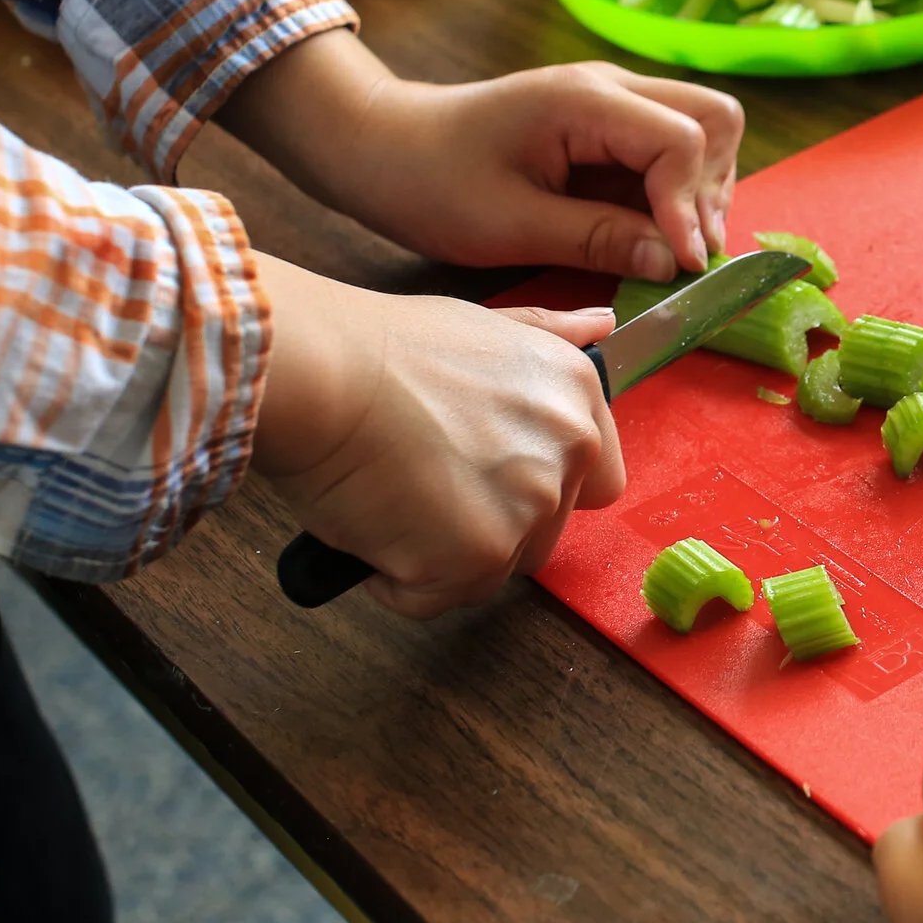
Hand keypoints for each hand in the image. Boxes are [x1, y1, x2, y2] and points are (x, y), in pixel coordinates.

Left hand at [222, 32, 742, 280]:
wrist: (383, 146)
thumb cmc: (433, 183)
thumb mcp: (511, 225)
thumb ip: (599, 240)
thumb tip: (675, 263)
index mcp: (585, 100)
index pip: (683, 141)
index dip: (691, 207)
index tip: (682, 265)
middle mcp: (611, 87)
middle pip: (715, 118)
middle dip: (713, 188)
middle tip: (685, 251)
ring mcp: (612, 100)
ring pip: (704, 130)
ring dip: (701, 190)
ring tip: (670, 246)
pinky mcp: (607, 124)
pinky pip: (670, 149)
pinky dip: (677, 191)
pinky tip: (650, 232)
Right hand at [252, 256, 623, 617]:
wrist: (322, 374)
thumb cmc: (381, 349)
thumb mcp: (484, 324)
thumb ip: (549, 336)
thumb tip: (600, 324)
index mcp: (575, 394)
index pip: (599, 479)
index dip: (543, 487)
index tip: (492, 478)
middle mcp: (568, 451)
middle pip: (544, 532)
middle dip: (489, 524)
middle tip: (425, 482)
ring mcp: (527, 509)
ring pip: (495, 570)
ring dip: (445, 555)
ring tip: (393, 499)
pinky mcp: (476, 557)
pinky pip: (437, 597)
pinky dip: (398, 581)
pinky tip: (370, 527)